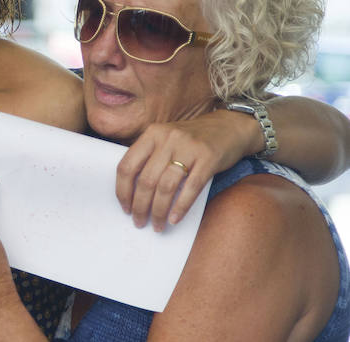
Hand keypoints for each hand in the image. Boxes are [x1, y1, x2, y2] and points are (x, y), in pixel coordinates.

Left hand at [117, 110, 254, 230]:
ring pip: (166, 186)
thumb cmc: (192, 140)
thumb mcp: (166, 140)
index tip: (124, 208)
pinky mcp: (209, 158)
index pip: (127, 166)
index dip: (122, 191)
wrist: (229, 126)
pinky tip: (174, 219)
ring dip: (158, 211)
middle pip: (146, 180)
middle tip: (139, 222)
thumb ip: (149, 158)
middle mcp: (167, 138)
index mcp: (152, 134)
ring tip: (157, 225)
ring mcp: (188, 147)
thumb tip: (131, 193)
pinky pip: (191, 188)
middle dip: (140, 206)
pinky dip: (180, 207)